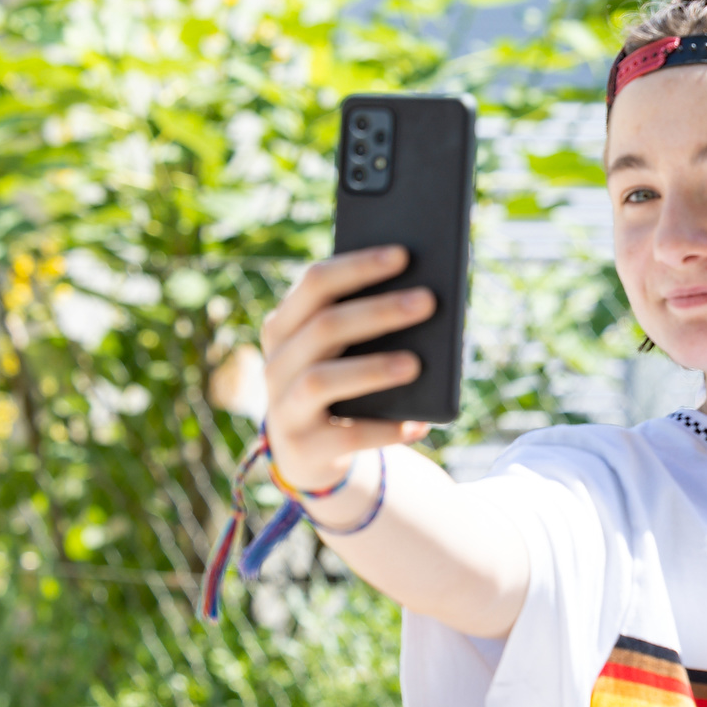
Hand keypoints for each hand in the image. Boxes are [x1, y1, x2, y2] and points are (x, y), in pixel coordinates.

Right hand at [261, 246, 434, 494]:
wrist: (312, 452)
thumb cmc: (344, 381)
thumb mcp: (347, 350)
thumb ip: (370, 322)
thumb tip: (429, 298)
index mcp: (286, 325)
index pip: (315, 283)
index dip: (359, 266)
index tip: (404, 254)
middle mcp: (277, 363)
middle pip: (324, 327)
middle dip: (378, 311)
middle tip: (428, 301)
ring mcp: (285, 408)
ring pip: (321, 380)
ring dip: (372, 368)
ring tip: (417, 364)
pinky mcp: (304, 448)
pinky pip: (346, 437)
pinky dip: (385, 429)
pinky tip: (420, 424)